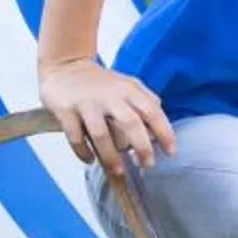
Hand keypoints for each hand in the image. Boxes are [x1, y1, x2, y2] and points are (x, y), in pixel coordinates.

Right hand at [38, 56, 175, 173]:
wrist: (65, 66)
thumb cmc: (102, 83)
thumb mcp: (129, 85)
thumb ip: (147, 103)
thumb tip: (160, 129)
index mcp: (129, 90)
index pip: (152, 112)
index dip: (164, 132)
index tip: (171, 152)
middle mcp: (110, 96)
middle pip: (130, 123)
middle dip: (142, 147)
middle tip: (148, 165)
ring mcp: (87, 103)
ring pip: (101, 134)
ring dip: (111, 156)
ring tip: (119, 171)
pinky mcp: (65, 111)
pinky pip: (75, 137)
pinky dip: (83, 152)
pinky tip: (90, 160)